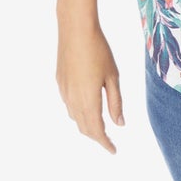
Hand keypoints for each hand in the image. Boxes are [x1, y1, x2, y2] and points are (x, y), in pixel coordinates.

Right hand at [56, 25, 124, 153]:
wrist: (75, 30)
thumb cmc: (99, 51)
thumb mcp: (113, 76)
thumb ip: (115, 102)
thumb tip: (120, 124)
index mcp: (88, 100)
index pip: (96, 131)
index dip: (105, 143)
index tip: (114, 150)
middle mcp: (73, 100)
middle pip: (84, 127)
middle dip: (96, 136)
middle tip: (108, 141)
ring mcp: (64, 92)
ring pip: (75, 117)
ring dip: (87, 125)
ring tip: (99, 126)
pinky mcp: (60, 82)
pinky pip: (69, 105)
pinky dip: (79, 112)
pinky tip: (86, 106)